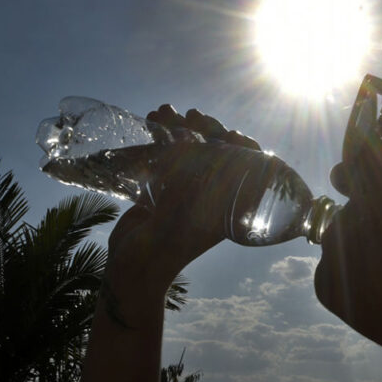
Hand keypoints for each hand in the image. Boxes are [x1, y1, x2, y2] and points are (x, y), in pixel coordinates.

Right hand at [103, 107, 262, 305]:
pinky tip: (151, 119)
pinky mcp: (163, 189)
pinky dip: (160, 137)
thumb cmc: (164, 249)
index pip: (248, 170)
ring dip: (180, 127)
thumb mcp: (181, 216)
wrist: (132, 270)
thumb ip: (187, 182)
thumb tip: (191, 142)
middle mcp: (211, 196)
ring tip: (164, 111)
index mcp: (228, 207)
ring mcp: (187, 191)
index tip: (231, 133)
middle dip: (207, 129)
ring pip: (192, 150)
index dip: (244, 148)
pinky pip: (167, 156)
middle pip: (219, 153)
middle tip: (193, 115)